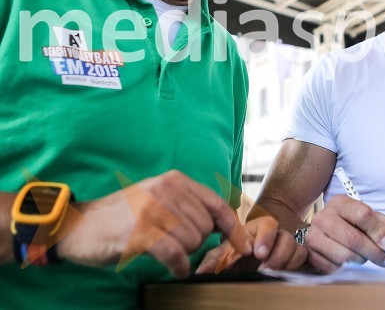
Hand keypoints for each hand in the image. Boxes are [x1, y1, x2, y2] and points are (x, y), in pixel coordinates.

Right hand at [57, 170, 249, 277]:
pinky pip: (176, 254)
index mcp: (175, 180)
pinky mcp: (141, 232)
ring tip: (167, 251)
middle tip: (176, 246)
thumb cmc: (122, 216)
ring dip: (184, 254)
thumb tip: (223, 223)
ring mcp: (153, 210)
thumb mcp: (158, 198)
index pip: (218, 204)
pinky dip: (179, 266)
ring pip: (192, 241)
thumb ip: (187, 204)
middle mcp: (167, 191)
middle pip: (205, 227)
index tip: (243, 245)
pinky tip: (174, 268)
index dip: (234, 228)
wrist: (78, 225)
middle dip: (197, 243)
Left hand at [196, 216, 306, 273]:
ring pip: (297, 249)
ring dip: (286, 262)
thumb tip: (200, 272)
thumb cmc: (241, 249)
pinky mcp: (298, 257)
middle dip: (277, 253)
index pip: (266, 226)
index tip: (258, 253)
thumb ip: (215, 260)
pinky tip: (286, 275)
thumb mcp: (227, 252)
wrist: (262, 247)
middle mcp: (277, 235)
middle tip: (265, 267)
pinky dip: (297, 266)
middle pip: (285, 238)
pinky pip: (304, 258)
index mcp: (259, 229)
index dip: (265, 238)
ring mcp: (289, 246)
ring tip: (274, 274)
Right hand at [304, 195, 384, 272]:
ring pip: (344, 255)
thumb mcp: (369, 218)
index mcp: (340, 203)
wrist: (323, 233)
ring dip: (360, 260)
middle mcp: (323, 217)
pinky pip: (333, 268)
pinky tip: (348, 261)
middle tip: (384, 259)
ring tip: (364, 257)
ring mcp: (313, 236)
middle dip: (373, 252)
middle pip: (353, 238)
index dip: (379, 231)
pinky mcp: (310, 254)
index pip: (362, 214)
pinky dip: (345, 268)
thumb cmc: (350, 225)